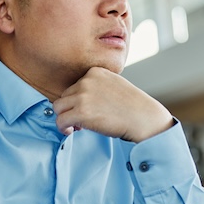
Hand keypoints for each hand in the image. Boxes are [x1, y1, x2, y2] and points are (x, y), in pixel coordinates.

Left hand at [53, 67, 173, 142]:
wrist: (144, 118)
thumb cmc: (132, 106)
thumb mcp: (114, 84)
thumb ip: (96, 86)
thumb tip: (79, 99)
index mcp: (94, 72)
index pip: (74, 86)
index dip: (78, 101)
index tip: (88, 110)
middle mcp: (87, 81)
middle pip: (64, 96)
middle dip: (71, 109)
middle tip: (82, 121)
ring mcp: (83, 96)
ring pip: (58, 107)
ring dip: (65, 118)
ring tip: (76, 126)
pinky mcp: (81, 112)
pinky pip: (60, 120)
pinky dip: (63, 128)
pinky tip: (72, 131)